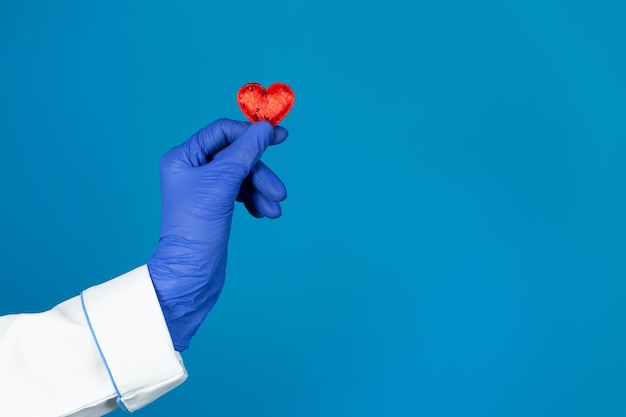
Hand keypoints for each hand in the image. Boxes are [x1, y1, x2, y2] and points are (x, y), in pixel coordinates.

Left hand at [147, 119, 287, 350]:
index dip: (251, 133)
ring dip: (261, 190)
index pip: (222, 132)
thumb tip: (266, 128)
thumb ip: (246, 152)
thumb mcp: (223, 183)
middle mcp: (191, 169)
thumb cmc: (197, 227)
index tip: (281, 137)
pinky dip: (255, 201)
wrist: (191, 274)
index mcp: (183, 157)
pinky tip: (263, 214)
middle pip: (236, 156)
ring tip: (274, 210)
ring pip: (241, 176)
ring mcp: (204, 189)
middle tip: (279, 192)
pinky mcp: (215, 207)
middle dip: (259, 173)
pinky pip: (241, 193)